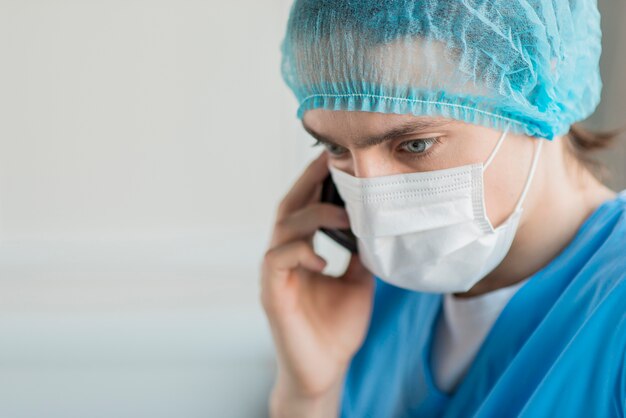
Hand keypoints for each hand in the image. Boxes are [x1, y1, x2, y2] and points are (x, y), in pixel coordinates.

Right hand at [260, 151, 374, 401]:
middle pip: (289, 207)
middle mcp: (285, 257)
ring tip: (342, 213)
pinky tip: (323, 259)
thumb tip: (377, 225)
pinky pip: (277, 261)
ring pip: (283, 229)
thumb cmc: (337, 328)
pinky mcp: (272, 294)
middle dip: (308, 182)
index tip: (337, 158)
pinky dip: (300, 253)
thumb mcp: (358, 283)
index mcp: (302, 251)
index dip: (317, 182)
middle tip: (330, 159)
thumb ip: (360, 254)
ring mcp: (276, 274)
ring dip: (312, 215)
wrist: (326, 371)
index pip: (305, 207)